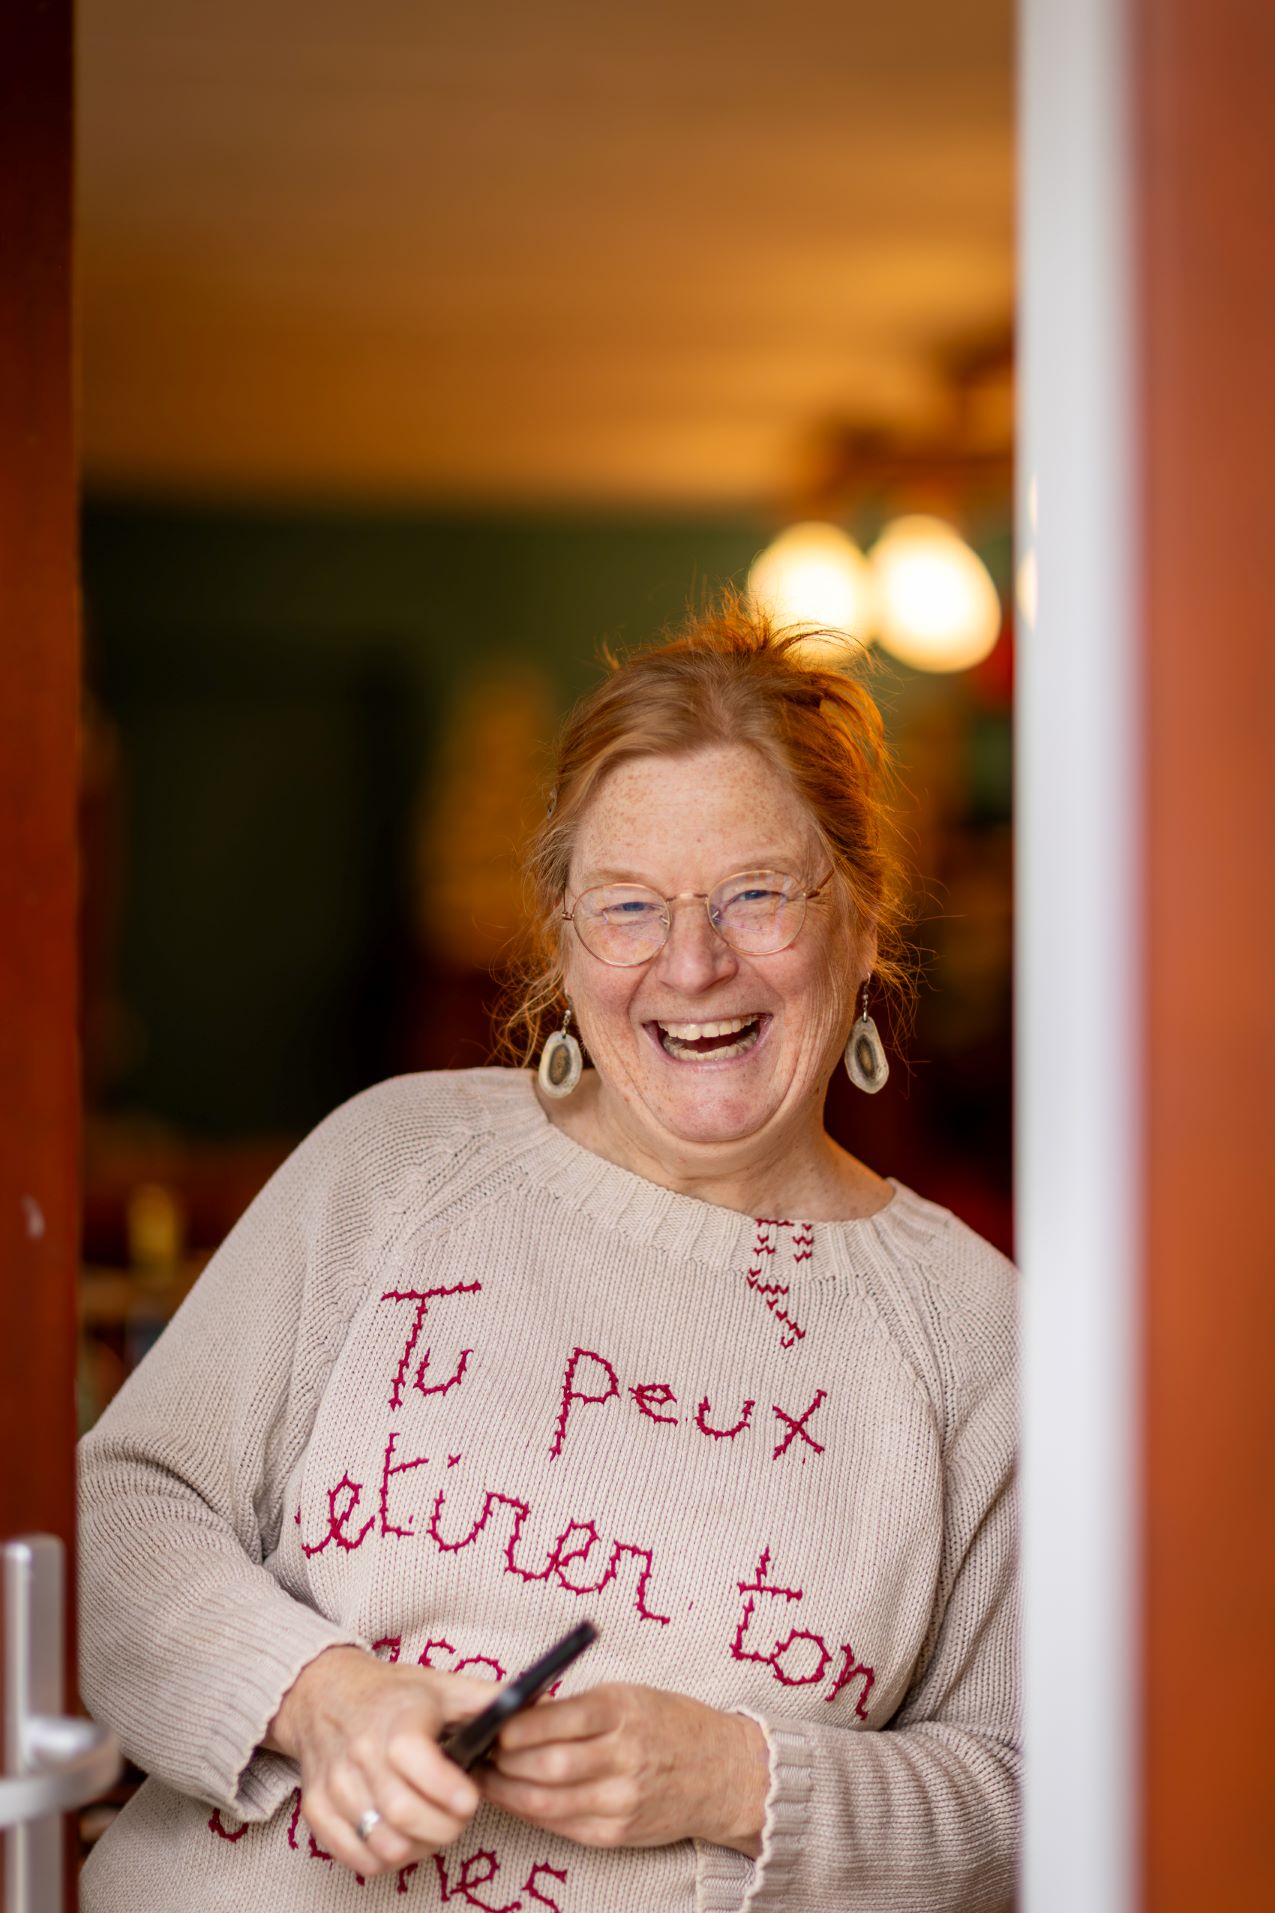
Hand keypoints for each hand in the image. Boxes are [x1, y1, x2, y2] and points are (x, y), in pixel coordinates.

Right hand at [264, 1644, 490, 1876]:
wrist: (328, 1694)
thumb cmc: (395, 1694)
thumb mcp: (442, 1686)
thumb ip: (487, 1698)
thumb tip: (541, 1700)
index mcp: (395, 1720)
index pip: (416, 1762)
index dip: (449, 1791)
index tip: (471, 1798)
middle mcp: (359, 1753)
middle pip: (404, 1815)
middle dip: (444, 1827)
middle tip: (459, 1817)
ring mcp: (334, 1784)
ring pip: (382, 1843)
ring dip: (419, 1846)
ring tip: (433, 1825)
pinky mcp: (317, 1810)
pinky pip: (355, 1857)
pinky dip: (385, 1858)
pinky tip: (403, 1835)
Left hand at [481, 1682, 767, 1856]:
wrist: (721, 1772)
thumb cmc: (668, 1724)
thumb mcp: (628, 1696)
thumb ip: (578, 1708)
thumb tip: (516, 1713)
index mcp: (623, 1712)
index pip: (557, 1720)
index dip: (515, 1726)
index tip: (491, 1723)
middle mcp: (623, 1757)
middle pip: (546, 1765)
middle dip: (503, 1761)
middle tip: (477, 1752)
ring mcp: (621, 1801)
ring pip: (546, 1801)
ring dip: (507, 1791)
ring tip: (484, 1778)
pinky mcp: (617, 1834)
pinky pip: (561, 1825)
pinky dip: (530, 1813)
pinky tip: (513, 1799)